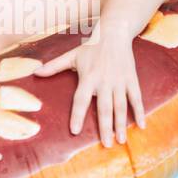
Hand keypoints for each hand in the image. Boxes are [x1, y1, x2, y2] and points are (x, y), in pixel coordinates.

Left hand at [33, 29, 146, 146]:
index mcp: (88, 77)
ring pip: (121, 106)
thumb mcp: (71, 55)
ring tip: (121, 140)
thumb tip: (35, 72)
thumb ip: (54, 66)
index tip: (75, 130)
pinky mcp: (131, 79)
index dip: (77, 115)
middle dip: (105, 127)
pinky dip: (140, 111)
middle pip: (104, 108)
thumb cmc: (91, 46)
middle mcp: (104, 81)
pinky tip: (141, 126)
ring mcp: (119, 81)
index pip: (81, 100)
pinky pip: (136, 98)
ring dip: (121, 124)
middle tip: (106, 144)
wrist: (114, 33)